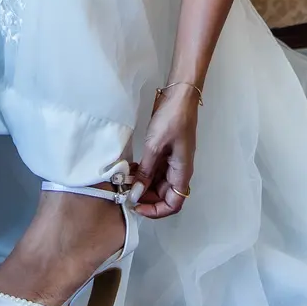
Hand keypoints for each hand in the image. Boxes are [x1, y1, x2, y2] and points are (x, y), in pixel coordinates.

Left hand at [132, 88, 197, 217]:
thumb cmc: (172, 119)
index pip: (173, 204)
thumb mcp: (155, 147)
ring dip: (142, 184)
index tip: (136, 206)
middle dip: (145, 197)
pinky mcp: (166, 152)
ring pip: (157, 183)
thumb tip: (136, 194)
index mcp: (182, 172)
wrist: (180, 94)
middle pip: (164, 195)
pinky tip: (129, 170)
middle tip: (125, 192)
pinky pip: (155, 170)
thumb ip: (145, 172)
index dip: (156, 210)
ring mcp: (173, 161)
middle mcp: (179, 170)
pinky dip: (143, 172)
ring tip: (124, 182)